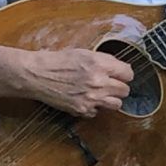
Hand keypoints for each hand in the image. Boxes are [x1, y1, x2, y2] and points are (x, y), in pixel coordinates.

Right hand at [18, 39, 136, 117]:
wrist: (37, 74)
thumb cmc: (57, 61)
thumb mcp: (83, 53)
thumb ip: (103, 61)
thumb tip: (119, 67)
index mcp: (100, 64)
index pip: (128, 73)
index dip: (124, 74)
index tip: (120, 75)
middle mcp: (99, 81)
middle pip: (125, 91)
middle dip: (119, 87)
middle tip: (109, 85)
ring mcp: (92, 98)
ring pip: (117, 104)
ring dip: (110, 99)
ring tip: (100, 94)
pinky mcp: (83, 109)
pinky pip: (98, 112)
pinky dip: (93, 108)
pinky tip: (85, 99)